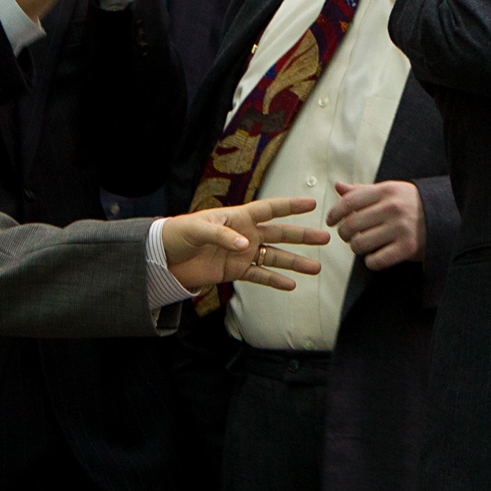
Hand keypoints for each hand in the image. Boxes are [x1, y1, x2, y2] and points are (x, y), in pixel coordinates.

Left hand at [161, 195, 328, 295]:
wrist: (165, 257)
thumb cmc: (179, 234)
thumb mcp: (198, 230)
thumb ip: (222, 236)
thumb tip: (246, 246)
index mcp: (238, 217)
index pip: (269, 209)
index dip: (290, 207)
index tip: (312, 205)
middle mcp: (245, 234)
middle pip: (280, 234)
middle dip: (302, 236)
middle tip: (325, 238)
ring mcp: (243, 254)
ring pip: (275, 257)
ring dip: (295, 263)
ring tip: (315, 268)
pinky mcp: (235, 271)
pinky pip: (259, 276)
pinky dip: (275, 281)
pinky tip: (291, 285)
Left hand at [329, 181, 424, 268]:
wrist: (444, 217)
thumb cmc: (410, 204)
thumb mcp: (390, 191)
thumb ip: (363, 191)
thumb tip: (338, 187)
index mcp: (387, 191)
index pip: (350, 202)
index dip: (334, 213)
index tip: (330, 221)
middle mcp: (393, 208)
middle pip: (351, 225)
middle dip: (344, 233)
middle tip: (348, 236)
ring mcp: (401, 228)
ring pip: (360, 244)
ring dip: (356, 248)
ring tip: (363, 245)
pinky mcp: (407, 248)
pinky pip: (376, 261)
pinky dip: (371, 261)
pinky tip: (375, 256)